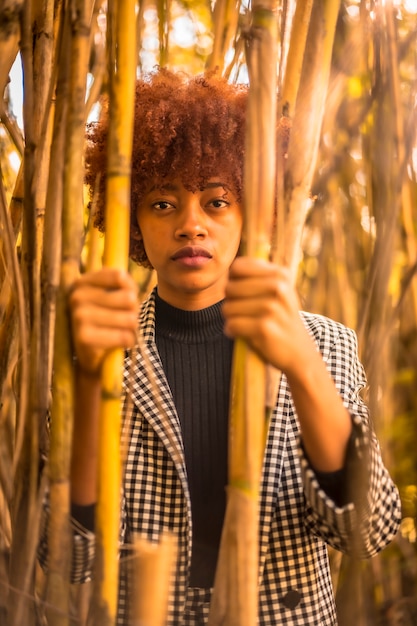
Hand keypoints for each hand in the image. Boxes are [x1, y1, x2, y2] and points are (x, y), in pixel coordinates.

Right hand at [69, 268, 138, 376]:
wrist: (91, 356)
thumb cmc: (106, 322)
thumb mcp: (115, 298)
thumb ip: (126, 287)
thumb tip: (131, 294)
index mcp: (82, 282)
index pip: (120, 276)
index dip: (132, 290)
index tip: (126, 300)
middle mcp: (77, 296)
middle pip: (128, 298)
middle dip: (134, 312)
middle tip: (124, 320)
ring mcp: (78, 316)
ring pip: (129, 318)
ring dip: (132, 328)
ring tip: (122, 331)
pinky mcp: (84, 337)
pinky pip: (123, 336)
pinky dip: (128, 341)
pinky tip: (120, 342)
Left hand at [223, 257, 316, 375]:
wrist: (300, 352)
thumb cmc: (281, 319)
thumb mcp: (280, 291)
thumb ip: (258, 276)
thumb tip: (232, 267)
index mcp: (280, 274)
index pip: (237, 267)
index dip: (233, 281)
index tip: (242, 293)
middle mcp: (278, 287)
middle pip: (229, 288)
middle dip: (231, 302)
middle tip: (244, 313)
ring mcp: (271, 307)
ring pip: (228, 308)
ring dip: (231, 319)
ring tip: (246, 323)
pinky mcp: (264, 327)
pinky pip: (231, 325)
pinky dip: (232, 331)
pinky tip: (243, 333)